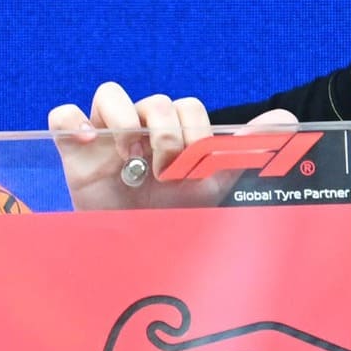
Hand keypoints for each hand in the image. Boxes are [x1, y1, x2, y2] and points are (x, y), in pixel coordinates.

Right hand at [46, 82, 297, 210]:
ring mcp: (104, 136)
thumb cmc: (175, 216)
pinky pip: (63, 116)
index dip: (194, 130)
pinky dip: (74, 122)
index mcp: (173, 130)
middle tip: (165, 172)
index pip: (185, 106)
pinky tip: (90, 143)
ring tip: (131, 160)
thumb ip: (247, 150)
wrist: (137, 256)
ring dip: (126, 122)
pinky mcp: (72, 151)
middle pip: (154, 102)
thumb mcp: (214, 184)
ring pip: (110, 95)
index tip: (194, 165)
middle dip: (167, 135)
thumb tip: (287, 119)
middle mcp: (140, 127)